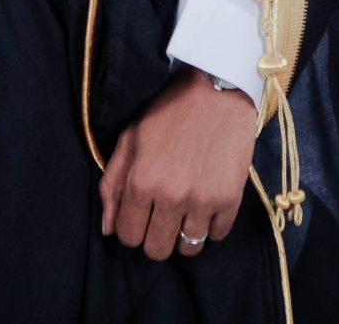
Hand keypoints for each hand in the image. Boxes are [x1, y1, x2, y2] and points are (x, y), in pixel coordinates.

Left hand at [100, 65, 255, 260]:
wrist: (217, 88)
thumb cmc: (169, 111)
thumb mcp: (130, 139)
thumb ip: (112, 185)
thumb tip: (108, 229)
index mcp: (140, 183)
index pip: (128, 236)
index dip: (132, 229)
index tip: (141, 217)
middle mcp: (170, 197)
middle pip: (156, 249)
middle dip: (156, 238)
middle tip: (163, 217)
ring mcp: (202, 200)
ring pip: (188, 248)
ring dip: (184, 235)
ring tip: (186, 212)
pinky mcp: (230, 198)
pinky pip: (217, 235)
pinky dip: (211, 226)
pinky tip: (207, 205)